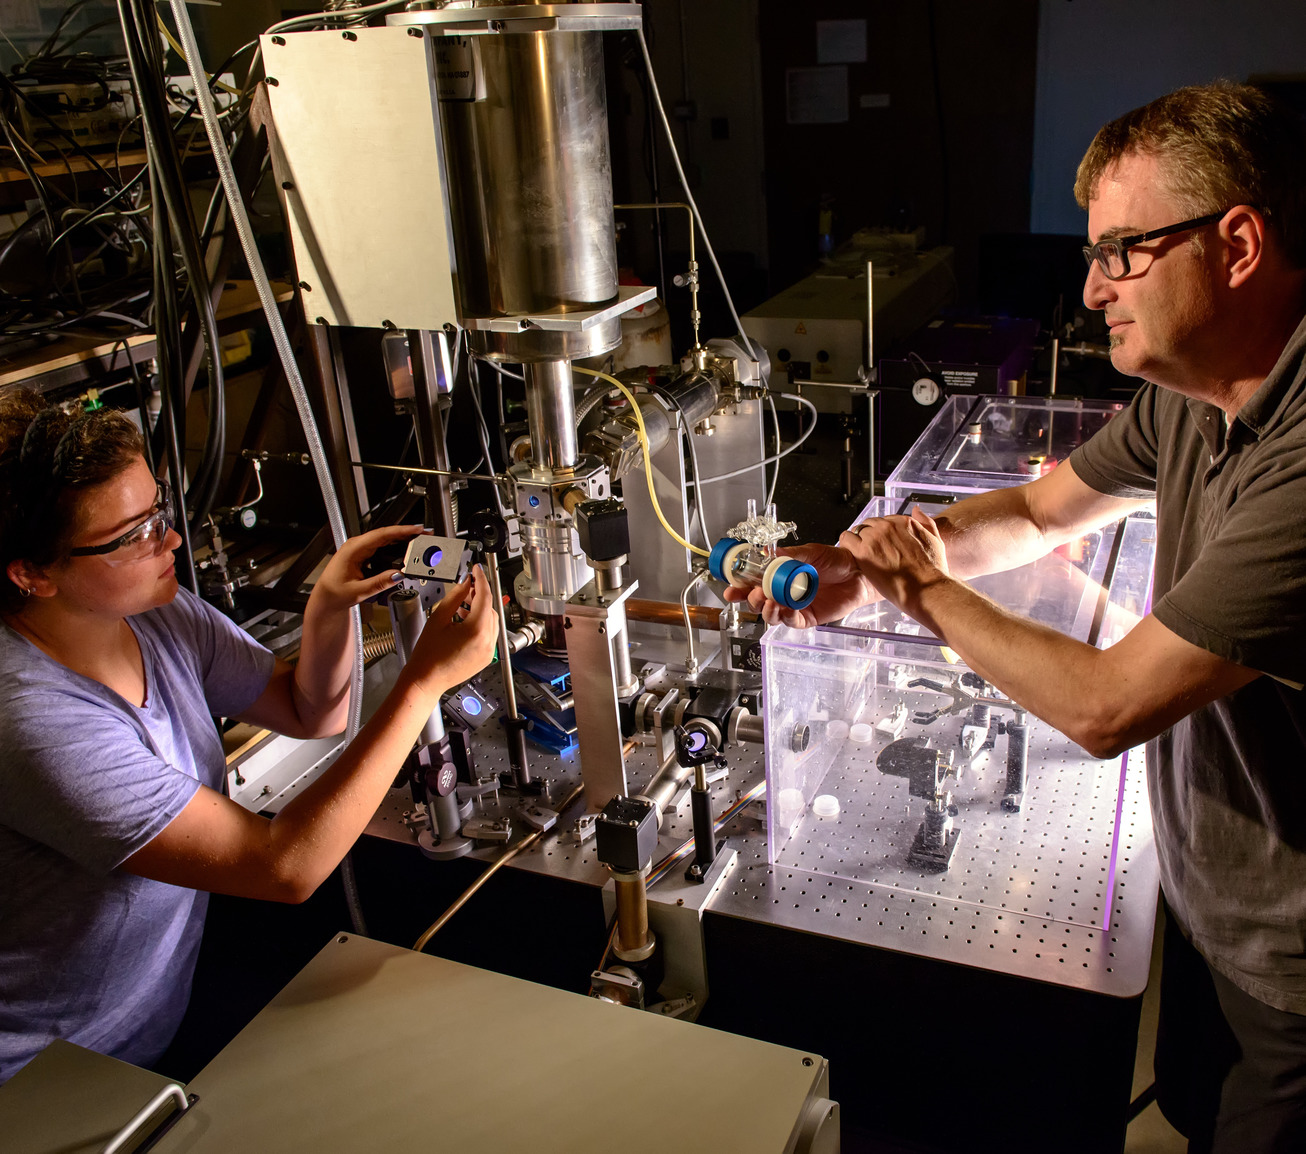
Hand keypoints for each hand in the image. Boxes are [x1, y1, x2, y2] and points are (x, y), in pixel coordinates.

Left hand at [311, 524, 422, 614]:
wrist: (326, 599)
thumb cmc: (334, 593)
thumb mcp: (358, 590)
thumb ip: (379, 582)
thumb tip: (398, 574)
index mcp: (353, 549)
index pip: (381, 535)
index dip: (402, 531)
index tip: (418, 529)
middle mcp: (357, 545)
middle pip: (387, 534)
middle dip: (407, 534)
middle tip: (425, 535)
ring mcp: (360, 548)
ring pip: (386, 540)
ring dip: (403, 540)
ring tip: (420, 542)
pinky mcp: (364, 554)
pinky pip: (383, 546)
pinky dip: (396, 547)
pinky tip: (407, 550)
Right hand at [405, 566, 497, 698]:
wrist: (426, 680)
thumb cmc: (428, 656)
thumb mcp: (438, 619)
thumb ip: (455, 597)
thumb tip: (465, 583)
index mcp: (476, 630)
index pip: (485, 596)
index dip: (480, 579)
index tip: (477, 570)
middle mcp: (487, 641)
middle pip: (490, 608)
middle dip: (479, 596)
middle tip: (466, 587)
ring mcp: (489, 651)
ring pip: (492, 621)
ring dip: (480, 610)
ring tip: (462, 606)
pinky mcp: (487, 657)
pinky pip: (490, 635)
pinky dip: (481, 625)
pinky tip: (465, 622)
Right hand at [722, 542, 876, 627]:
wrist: (859, 571)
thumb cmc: (836, 560)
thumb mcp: (809, 552)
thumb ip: (788, 554)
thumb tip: (767, 552)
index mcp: (780, 576)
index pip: (753, 583)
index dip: (740, 586)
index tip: (731, 586)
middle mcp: (784, 592)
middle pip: (757, 602)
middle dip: (750, 600)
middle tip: (752, 594)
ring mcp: (795, 606)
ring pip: (771, 615)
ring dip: (765, 610)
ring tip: (768, 602)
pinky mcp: (808, 617)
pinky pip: (791, 621)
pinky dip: (785, 616)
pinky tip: (785, 609)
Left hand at [837, 507, 948, 612]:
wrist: (926, 588)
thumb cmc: (933, 570)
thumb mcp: (935, 540)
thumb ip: (926, 522)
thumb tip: (916, 510)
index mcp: (904, 521)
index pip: (884, 521)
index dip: (882, 534)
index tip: (883, 546)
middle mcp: (888, 526)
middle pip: (869, 525)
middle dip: (869, 537)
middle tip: (873, 553)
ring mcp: (875, 537)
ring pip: (857, 531)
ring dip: (859, 542)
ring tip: (865, 557)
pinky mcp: (863, 551)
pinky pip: (846, 539)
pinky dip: (847, 546)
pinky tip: (854, 557)